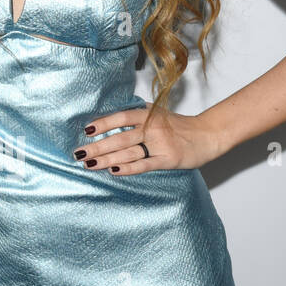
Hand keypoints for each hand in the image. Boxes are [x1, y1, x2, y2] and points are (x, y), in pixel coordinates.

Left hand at [76, 104, 224, 174]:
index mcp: (147, 113)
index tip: (86, 131)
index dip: (102, 123)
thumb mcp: (155, 113)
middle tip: (78, 154)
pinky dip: (128, 168)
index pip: (120, 117)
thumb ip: (135, 115)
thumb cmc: (176, 125)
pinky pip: (145, 165)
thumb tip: (105, 121)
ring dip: (107, 159)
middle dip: (97, 146)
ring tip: (89, 164)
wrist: (207, 134)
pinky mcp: (168, 159)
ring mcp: (161, 143)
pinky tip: (113, 171)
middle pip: (120, 138)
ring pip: (129, 152)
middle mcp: (152, 127)